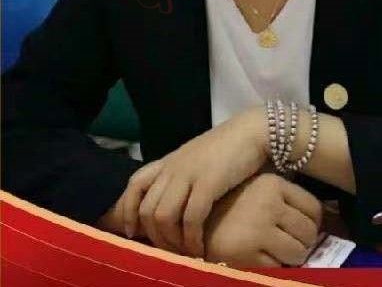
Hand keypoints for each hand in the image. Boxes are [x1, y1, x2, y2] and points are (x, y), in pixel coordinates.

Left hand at [122, 107, 267, 256]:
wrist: (252, 131)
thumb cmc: (229, 147)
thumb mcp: (196, 159)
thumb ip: (182, 176)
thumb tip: (173, 205)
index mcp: (169, 161)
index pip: (134, 184)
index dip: (127, 211)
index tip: (132, 232)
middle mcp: (174, 167)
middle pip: (147, 208)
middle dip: (154, 236)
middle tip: (169, 251)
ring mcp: (189, 174)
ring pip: (163, 216)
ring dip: (172, 241)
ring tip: (185, 251)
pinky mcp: (208, 182)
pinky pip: (191, 219)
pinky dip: (192, 239)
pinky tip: (200, 248)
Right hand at [204, 173, 322, 267]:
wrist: (190, 213)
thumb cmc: (227, 199)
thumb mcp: (256, 188)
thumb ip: (280, 201)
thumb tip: (315, 223)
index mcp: (273, 185)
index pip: (315, 210)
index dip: (313, 224)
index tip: (305, 232)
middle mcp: (268, 203)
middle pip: (309, 233)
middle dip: (303, 245)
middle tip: (294, 246)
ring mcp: (257, 227)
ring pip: (297, 253)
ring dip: (291, 259)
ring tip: (279, 255)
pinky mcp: (246, 252)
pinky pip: (275, 268)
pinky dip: (272, 270)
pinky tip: (260, 262)